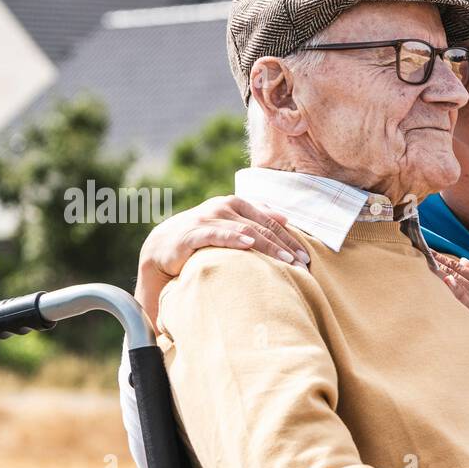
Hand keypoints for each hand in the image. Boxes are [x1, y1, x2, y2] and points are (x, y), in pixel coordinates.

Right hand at [135, 195, 309, 325]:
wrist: (162, 248)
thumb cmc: (202, 238)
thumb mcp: (230, 225)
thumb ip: (255, 218)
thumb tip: (285, 216)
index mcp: (235, 204)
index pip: (270, 221)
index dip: (290, 238)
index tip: (306, 256)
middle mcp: (222, 207)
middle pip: (262, 227)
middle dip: (285, 246)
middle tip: (302, 263)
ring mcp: (207, 219)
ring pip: (245, 231)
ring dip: (269, 246)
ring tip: (287, 261)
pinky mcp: (193, 233)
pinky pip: (217, 235)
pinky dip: (234, 238)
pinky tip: (249, 244)